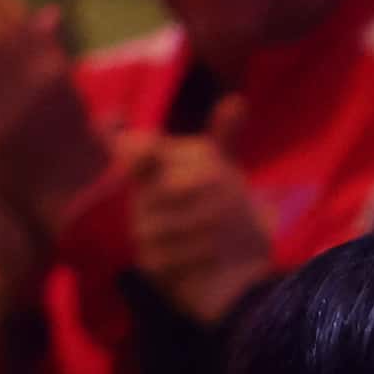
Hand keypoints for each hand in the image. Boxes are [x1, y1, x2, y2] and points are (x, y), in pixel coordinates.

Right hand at [115, 101, 272, 324]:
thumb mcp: (228, 176)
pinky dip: (199, 256)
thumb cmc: (228, 218)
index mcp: (155, 173)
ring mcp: (143, 235)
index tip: (152, 150)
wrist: (240, 271)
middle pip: (163, 187)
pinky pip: (169, 257)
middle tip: (229, 199)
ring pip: (164, 223)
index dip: (140, 149)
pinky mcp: (151, 268)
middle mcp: (142, 202)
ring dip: (204, 225)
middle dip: (202, 191)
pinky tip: (215, 257)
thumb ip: (224, 139)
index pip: (134, 151)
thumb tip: (236, 102)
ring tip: (225, 230)